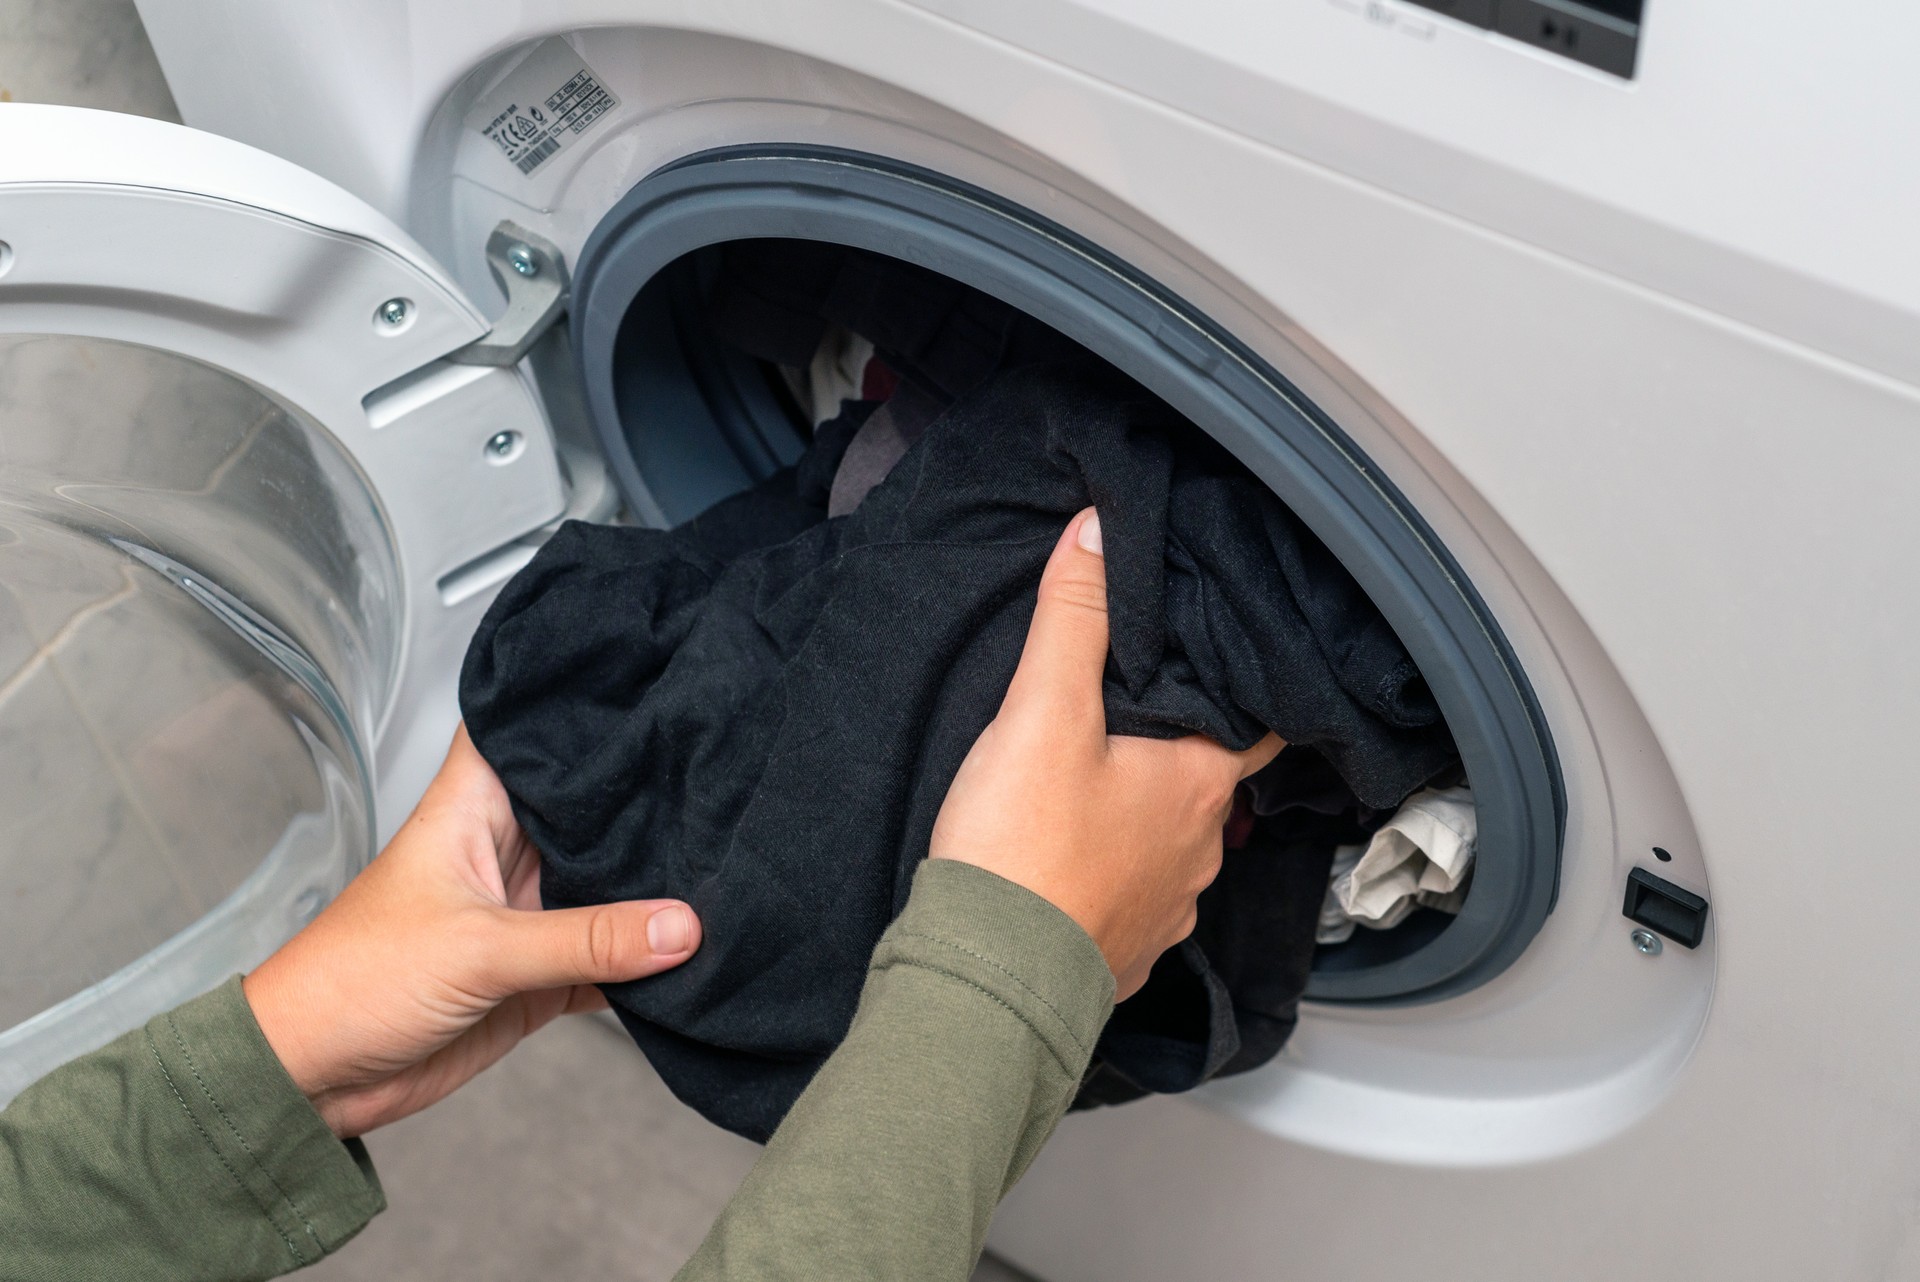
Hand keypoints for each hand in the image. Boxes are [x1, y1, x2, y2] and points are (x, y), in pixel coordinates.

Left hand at [243, 727, 700, 1137]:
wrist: (315, 1080)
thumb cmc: (351, 984)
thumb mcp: (478, 951)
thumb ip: (585, 939)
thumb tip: (681, 926)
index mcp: (472, 810)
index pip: (523, 727)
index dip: (575, 699)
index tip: (646, 679)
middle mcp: (503, 852)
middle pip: (585, 808)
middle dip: (643, 800)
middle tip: (719, 779)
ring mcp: (523, 915)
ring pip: (606, 887)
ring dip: (651, 890)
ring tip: (726, 866)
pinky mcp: (536, 977)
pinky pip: (607, 960)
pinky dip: (644, 964)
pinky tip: (694, 957)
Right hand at [929, 509, 1282, 998]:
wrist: (987, 979)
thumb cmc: (1022, 846)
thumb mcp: (1041, 712)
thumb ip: (1073, 618)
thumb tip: (1099, 531)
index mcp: (1198, 782)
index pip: (1257, 723)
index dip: (1242, 690)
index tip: (1225, 667)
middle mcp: (1202, 851)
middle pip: (1204, 781)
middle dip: (1172, 751)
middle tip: (1126, 719)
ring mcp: (1169, 910)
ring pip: (1169, 845)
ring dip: (1139, 819)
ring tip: (1087, 791)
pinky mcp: (1126, 954)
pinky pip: (1132, 902)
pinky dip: (1110, 878)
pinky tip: (1069, 861)